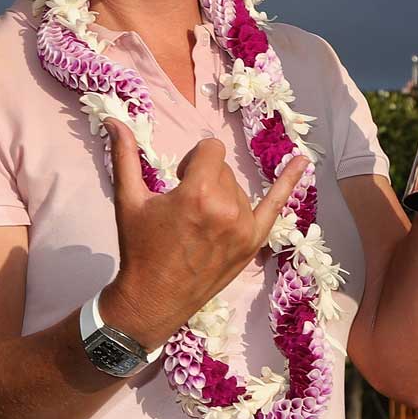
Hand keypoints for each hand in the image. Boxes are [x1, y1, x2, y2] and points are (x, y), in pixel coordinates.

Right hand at [101, 121, 308, 345]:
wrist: (152, 299)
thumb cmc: (139, 248)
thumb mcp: (129, 199)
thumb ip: (125, 155)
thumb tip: (113, 119)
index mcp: (197, 193)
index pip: (210, 149)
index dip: (192, 161)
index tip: (179, 181)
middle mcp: (226, 208)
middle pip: (223, 169)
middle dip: (204, 178)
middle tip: (184, 207)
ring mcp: (244, 227)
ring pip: (238, 189)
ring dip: (221, 195)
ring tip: (199, 222)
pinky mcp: (253, 243)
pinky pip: (276, 206)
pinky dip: (290, 182)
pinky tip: (304, 162)